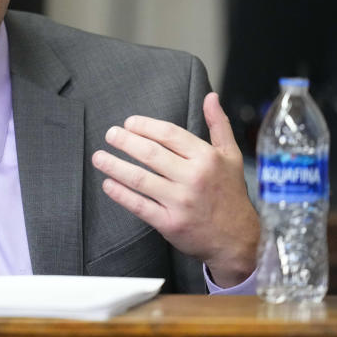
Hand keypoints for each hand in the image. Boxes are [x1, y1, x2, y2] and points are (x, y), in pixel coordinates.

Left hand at [91, 92, 259, 287]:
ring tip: (99, 157)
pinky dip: (120, 194)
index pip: (169, 134)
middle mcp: (193, 178)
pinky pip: (139, 205)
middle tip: (110, 134)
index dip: (145, 126)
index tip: (129, 123)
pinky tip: (108, 184)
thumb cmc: (230, 193)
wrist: (238, 240)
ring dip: (115, 166)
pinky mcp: (170, 223)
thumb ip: (219, 125)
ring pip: (140, 179)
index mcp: (207, 158)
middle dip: (125, 141)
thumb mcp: (231, 156)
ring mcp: (180, 202)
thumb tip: (211, 96)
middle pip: (151, 153)